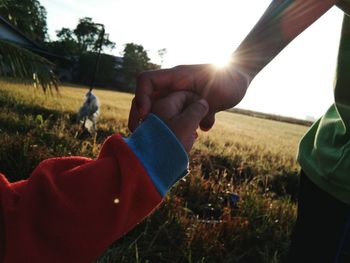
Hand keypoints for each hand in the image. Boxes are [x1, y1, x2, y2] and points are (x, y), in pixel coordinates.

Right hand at [128, 63, 252, 131]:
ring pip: (158, 110)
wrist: (240, 77)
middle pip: (146, 98)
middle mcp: (173, 86)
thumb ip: (206, 108)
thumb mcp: (218, 93)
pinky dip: (175, 127)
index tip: (147, 114)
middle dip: (141, 116)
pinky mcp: (185, 105)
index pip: (146, 80)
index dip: (141, 96)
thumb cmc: (229, 80)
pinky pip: (173, 116)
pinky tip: (189, 137)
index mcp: (176, 77)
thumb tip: (203, 126)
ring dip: (157, 124)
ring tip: (162, 140)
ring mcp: (177, 96)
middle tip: (141, 133)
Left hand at [151, 91, 208, 151]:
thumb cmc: (172, 142)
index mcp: (163, 103)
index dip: (197, 101)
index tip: (204, 112)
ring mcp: (155, 121)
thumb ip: (198, 109)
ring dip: (188, 124)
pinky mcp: (156, 133)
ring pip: (177, 117)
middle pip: (180, 105)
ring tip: (194, 135)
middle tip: (199, 125)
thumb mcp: (189, 123)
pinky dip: (181, 131)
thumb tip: (203, 102)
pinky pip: (171, 126)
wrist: (154, 166)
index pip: (184, 94)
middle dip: (192, 114)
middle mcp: (157, 109)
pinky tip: (187, 140)